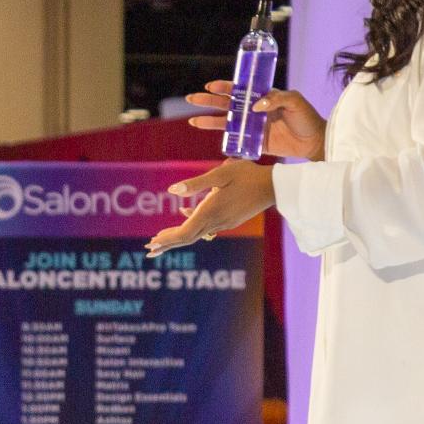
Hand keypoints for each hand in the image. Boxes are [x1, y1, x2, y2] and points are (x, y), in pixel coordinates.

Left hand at [146, 159, 276, 254]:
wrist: (274, 186)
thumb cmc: (247, 175)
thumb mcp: (221, 173)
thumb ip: (195, 183)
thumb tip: (172, 190)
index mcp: (210, 211)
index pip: (184, 233)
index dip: (167, 240)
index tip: (152, 243)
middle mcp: (216, 221)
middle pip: (187, 238)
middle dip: (167, 243)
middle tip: (149, 249)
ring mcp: (224, 223)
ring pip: (196, 234)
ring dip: (177, 237)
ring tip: (160, 239)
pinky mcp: (230, 220)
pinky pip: (206, 227)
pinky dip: (192, 225)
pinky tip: (185, 212)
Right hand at [185, 81, 325, 159]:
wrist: (315, 140)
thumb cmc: (307, 117)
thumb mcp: (294, 101)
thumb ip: (276, 98)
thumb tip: (256, 105)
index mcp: (261, 96)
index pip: (238, 89)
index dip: (224, 87)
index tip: (210, 86)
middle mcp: (253, 110)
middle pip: (226, 104)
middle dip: (208, 101)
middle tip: (191, 99)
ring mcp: (253, 126)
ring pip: (226, 122)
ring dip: (209, 121)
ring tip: (193, 121)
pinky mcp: (255, 142)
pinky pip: (236, 141)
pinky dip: (224, 141)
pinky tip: (214, 142)